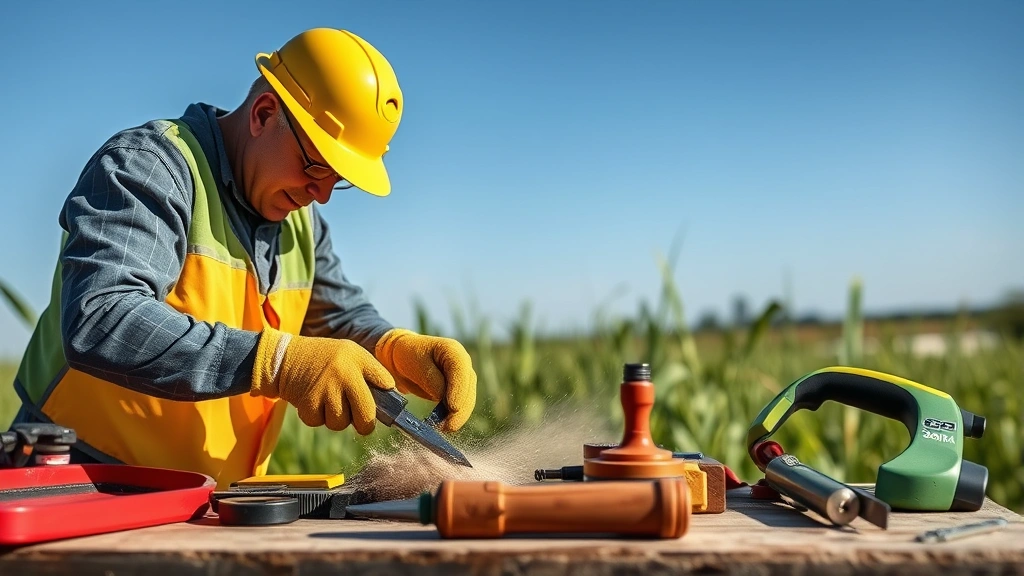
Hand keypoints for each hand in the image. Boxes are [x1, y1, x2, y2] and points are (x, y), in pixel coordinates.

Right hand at [250, 328, 394, 433]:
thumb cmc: (325, 358)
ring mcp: (326, 389)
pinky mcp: (308, 402)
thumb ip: (372, 372)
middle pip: (366, 415)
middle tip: (360, 420)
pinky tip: (314, 401)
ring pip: (340, 423)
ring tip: (330, 402)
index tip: (390, 412)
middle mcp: (344, 374)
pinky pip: (319, 422)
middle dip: (364, 423)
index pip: (385, 383)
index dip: (391, 402)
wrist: (286, 357)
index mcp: (359, 360)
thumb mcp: (351, 354)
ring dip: (336, 419)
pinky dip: (317, 417)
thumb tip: (394, 397)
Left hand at [374, 329, 476, 431]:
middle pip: (468, 387)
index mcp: (452, 351)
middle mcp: (462, 363)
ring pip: (467, 398)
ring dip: (458, 415)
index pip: (460, 369)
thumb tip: (443, 397)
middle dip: (461, 408)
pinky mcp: (457, 390)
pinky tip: (444, 425)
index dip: (459, 389)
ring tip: (445, 428)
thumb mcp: (415, 363)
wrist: (402, 356)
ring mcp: (462, 377)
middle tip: (449, 426)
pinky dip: (453, 416)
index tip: (453, 407)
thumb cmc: (407, 356)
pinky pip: (460, 404)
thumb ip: (430, 379)